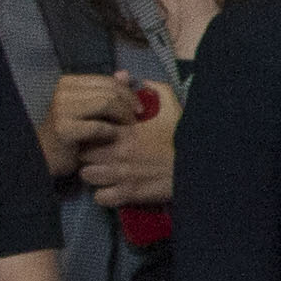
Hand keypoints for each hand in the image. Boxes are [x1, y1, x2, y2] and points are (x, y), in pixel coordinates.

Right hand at [36, 71, 134, 177]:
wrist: (46, 155)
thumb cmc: (70, 133)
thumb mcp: (88, 109)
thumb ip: (105, 92)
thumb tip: (125, 74)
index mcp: (68, 83)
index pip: (107, 80)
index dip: (128, 92)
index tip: (139, 107)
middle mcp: (63, 91)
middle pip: (109, 91)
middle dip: (129, 104)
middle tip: (138, 118)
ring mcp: (61, 109)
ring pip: (106, 104)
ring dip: (124, 117)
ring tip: (130, 127)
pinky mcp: (64, 129)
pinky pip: (99, 126)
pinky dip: (113, 132)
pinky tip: (115, 138)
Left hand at [78, 79, 177, 211]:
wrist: (197, 167)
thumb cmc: (182, 139)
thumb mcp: (173, 110)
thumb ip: (159, 92)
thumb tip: (145, 81)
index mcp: (125, 133)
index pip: (90, 130)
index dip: (90, 133)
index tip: (97, 136)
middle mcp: (117, 154)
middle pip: (83, 154)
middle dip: (87, 154)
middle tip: (96, 155)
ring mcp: (121, 175)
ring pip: (87, 176)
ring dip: (93, 175)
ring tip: (101, 173)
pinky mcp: (128, 194)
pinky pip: (100, 198)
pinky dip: (103, 195)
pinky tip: (110, 190)